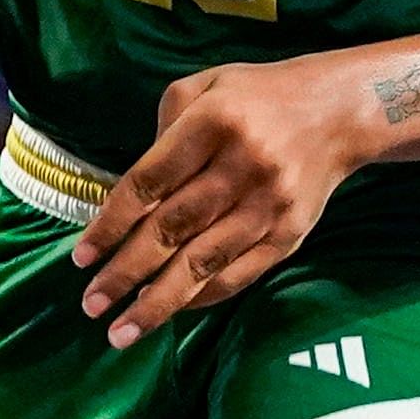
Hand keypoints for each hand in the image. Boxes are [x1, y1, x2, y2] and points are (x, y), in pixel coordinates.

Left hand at [72, 55, 372, 346]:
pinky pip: (239, 273)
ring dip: (159, 301)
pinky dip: (203, 296)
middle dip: (126, 273)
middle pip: (172, 229)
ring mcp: (269, 205)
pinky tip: (171, 312)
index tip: (81, 257)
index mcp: (212, 123)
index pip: (148, 183)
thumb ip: (161, 131)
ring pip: (204, 262)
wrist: (338, 111)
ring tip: (122, 331)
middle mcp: (241, 166)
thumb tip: (133, 190)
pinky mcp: (290, 234)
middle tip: (90, 305)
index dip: (111, 224)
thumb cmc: (255, 96)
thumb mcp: (202, 87)